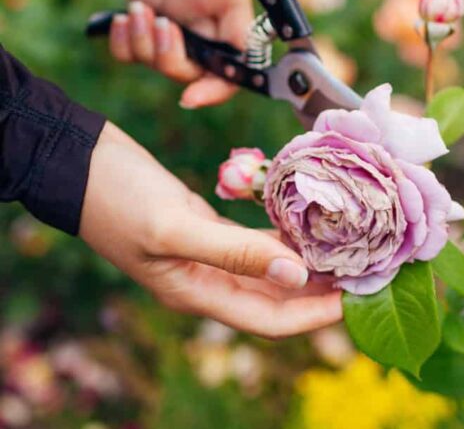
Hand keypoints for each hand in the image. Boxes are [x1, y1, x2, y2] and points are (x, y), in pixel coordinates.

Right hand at [80, 123, 342, 338]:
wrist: (77, 161)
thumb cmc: (117, 198)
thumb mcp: (174, 228)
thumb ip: (235, 253)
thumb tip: (297, 275)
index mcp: (199, 294)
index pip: (272, 321)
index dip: (317, 315)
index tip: (359, 298)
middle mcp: (210, 281)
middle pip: (280, 298)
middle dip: (324, 290)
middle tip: (369, 269)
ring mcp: (210, 255)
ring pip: (273, 267)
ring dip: (310, 259)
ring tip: (354, 245)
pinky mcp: (210, 228)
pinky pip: (259, 238)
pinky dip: (286, 231)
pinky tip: (315, 217)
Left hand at [109, 0, 253, 107]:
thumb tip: (244, 39)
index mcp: (231, 10)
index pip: (237, 65)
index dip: (218, 88)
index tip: (192, 96)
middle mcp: (205, 22)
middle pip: (194, 71)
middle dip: (172, 60)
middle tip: (159, 26)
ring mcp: (174, 22)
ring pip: (160, 63)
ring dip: (143, 46)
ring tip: (136, 11)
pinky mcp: (143, 17)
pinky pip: (132, 52)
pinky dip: (123, 43)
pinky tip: (121, 18)